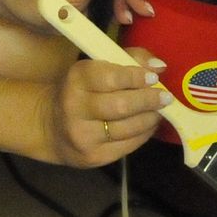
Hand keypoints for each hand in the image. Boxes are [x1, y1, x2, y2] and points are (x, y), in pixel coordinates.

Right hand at [36, 45, 169, 167]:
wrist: (51, 126)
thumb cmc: (81, 91)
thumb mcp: (95, 69)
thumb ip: (127, 60)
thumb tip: (159, 66)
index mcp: (76, 79)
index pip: (110, 78)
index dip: (135, 77)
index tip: (154, 78)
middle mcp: (75, 107)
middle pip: (121, 106)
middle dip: (148, 101)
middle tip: (165, 97)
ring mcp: (83, 135)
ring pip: (128, 128)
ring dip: (150, 119)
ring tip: (159, 111)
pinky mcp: (92, 157)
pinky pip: (127, 145)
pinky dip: (143, 134)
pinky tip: (148, 125)